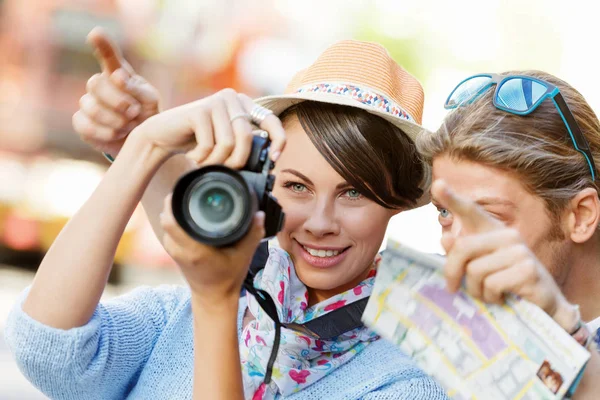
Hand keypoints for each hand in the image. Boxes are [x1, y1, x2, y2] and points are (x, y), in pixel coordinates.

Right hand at [72, 27, 160, 156]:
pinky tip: (116, 133)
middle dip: (117, 101)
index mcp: (118, 75)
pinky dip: (105, 132)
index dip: (102, 45)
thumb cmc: (146, 117)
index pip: (108, 56)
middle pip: (95, 83)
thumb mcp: (150, 102)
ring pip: (91, 107)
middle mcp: (100, 85)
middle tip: (134, 112)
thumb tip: (118, 77)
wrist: (139, 143)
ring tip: (129, 125)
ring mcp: (88, 103)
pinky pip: (85, 125)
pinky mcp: (81, 122)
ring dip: (115, 120)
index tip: (96, 34)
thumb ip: (138, 89)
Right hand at [134, 88, 285, 165]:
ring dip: (217, 161)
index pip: (271, 119)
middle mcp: (233, 98)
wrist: (162, 136)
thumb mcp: (226, 142)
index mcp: (244, 105)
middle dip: (238, 161)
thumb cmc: (197, 142)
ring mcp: (216, 101)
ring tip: (205, 163)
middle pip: (247, 137)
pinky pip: (210, 144)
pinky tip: (193, 156)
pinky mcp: (199, 110)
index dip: (278, 139)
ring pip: (228, 143)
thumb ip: (245, 144)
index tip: (275, 159)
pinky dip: (202, 158)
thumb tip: (271, 160)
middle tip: (225, 170)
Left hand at [160, 194, 264, 299]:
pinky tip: (185, 212)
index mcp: (195, 249)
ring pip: (165, 223)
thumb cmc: (229, 277)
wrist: (214, 297)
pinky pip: (168, 230)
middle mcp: (180, 250)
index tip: (184, 187)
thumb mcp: (245, 255)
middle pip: (166, 218)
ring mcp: (174, 251)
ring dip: (173, 210)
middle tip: (188, 189)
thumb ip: (253, 233)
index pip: (172, 220)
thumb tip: (259, 214)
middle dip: (174, 201)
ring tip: (187, 198)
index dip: (174, 201)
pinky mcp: (173, 252)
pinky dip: (174, 219)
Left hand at [431, 180, 576, 329]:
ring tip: (488, 295)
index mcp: (493, 232)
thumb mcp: (478, 270)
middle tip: (453, 288)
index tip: (437, 185)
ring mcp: (520, 251)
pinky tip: (503, 299)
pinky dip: (491, 297)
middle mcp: (508, 235)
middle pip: (462, 248)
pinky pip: (492, 284)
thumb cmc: (505, 286)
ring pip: (475, 270)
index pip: (471, 211)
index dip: (453, 199)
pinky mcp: (528, 269)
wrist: (543, 308)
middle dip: (453, 272)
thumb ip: (461, 255)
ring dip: (476, 291)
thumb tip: (445, 239)